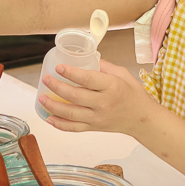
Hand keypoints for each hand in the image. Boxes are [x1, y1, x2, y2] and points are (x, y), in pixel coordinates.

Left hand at [39, 59, 158, 134]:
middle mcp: (104, 103)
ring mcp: (98, 118)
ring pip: (71, 114)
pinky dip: (60, 125)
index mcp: (111, 87)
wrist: (142, 119)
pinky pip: (74, 128)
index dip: (71, 73)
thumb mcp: (122, 74)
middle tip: (46, 79)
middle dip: (57, 87)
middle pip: (75, 96)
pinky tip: (49, 118)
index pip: (87, 79)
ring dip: (53, 106)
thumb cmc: (133, 94)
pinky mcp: (94, 128)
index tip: (58, 67)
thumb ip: (104, 66)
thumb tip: (86, 57)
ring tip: (41, 98)